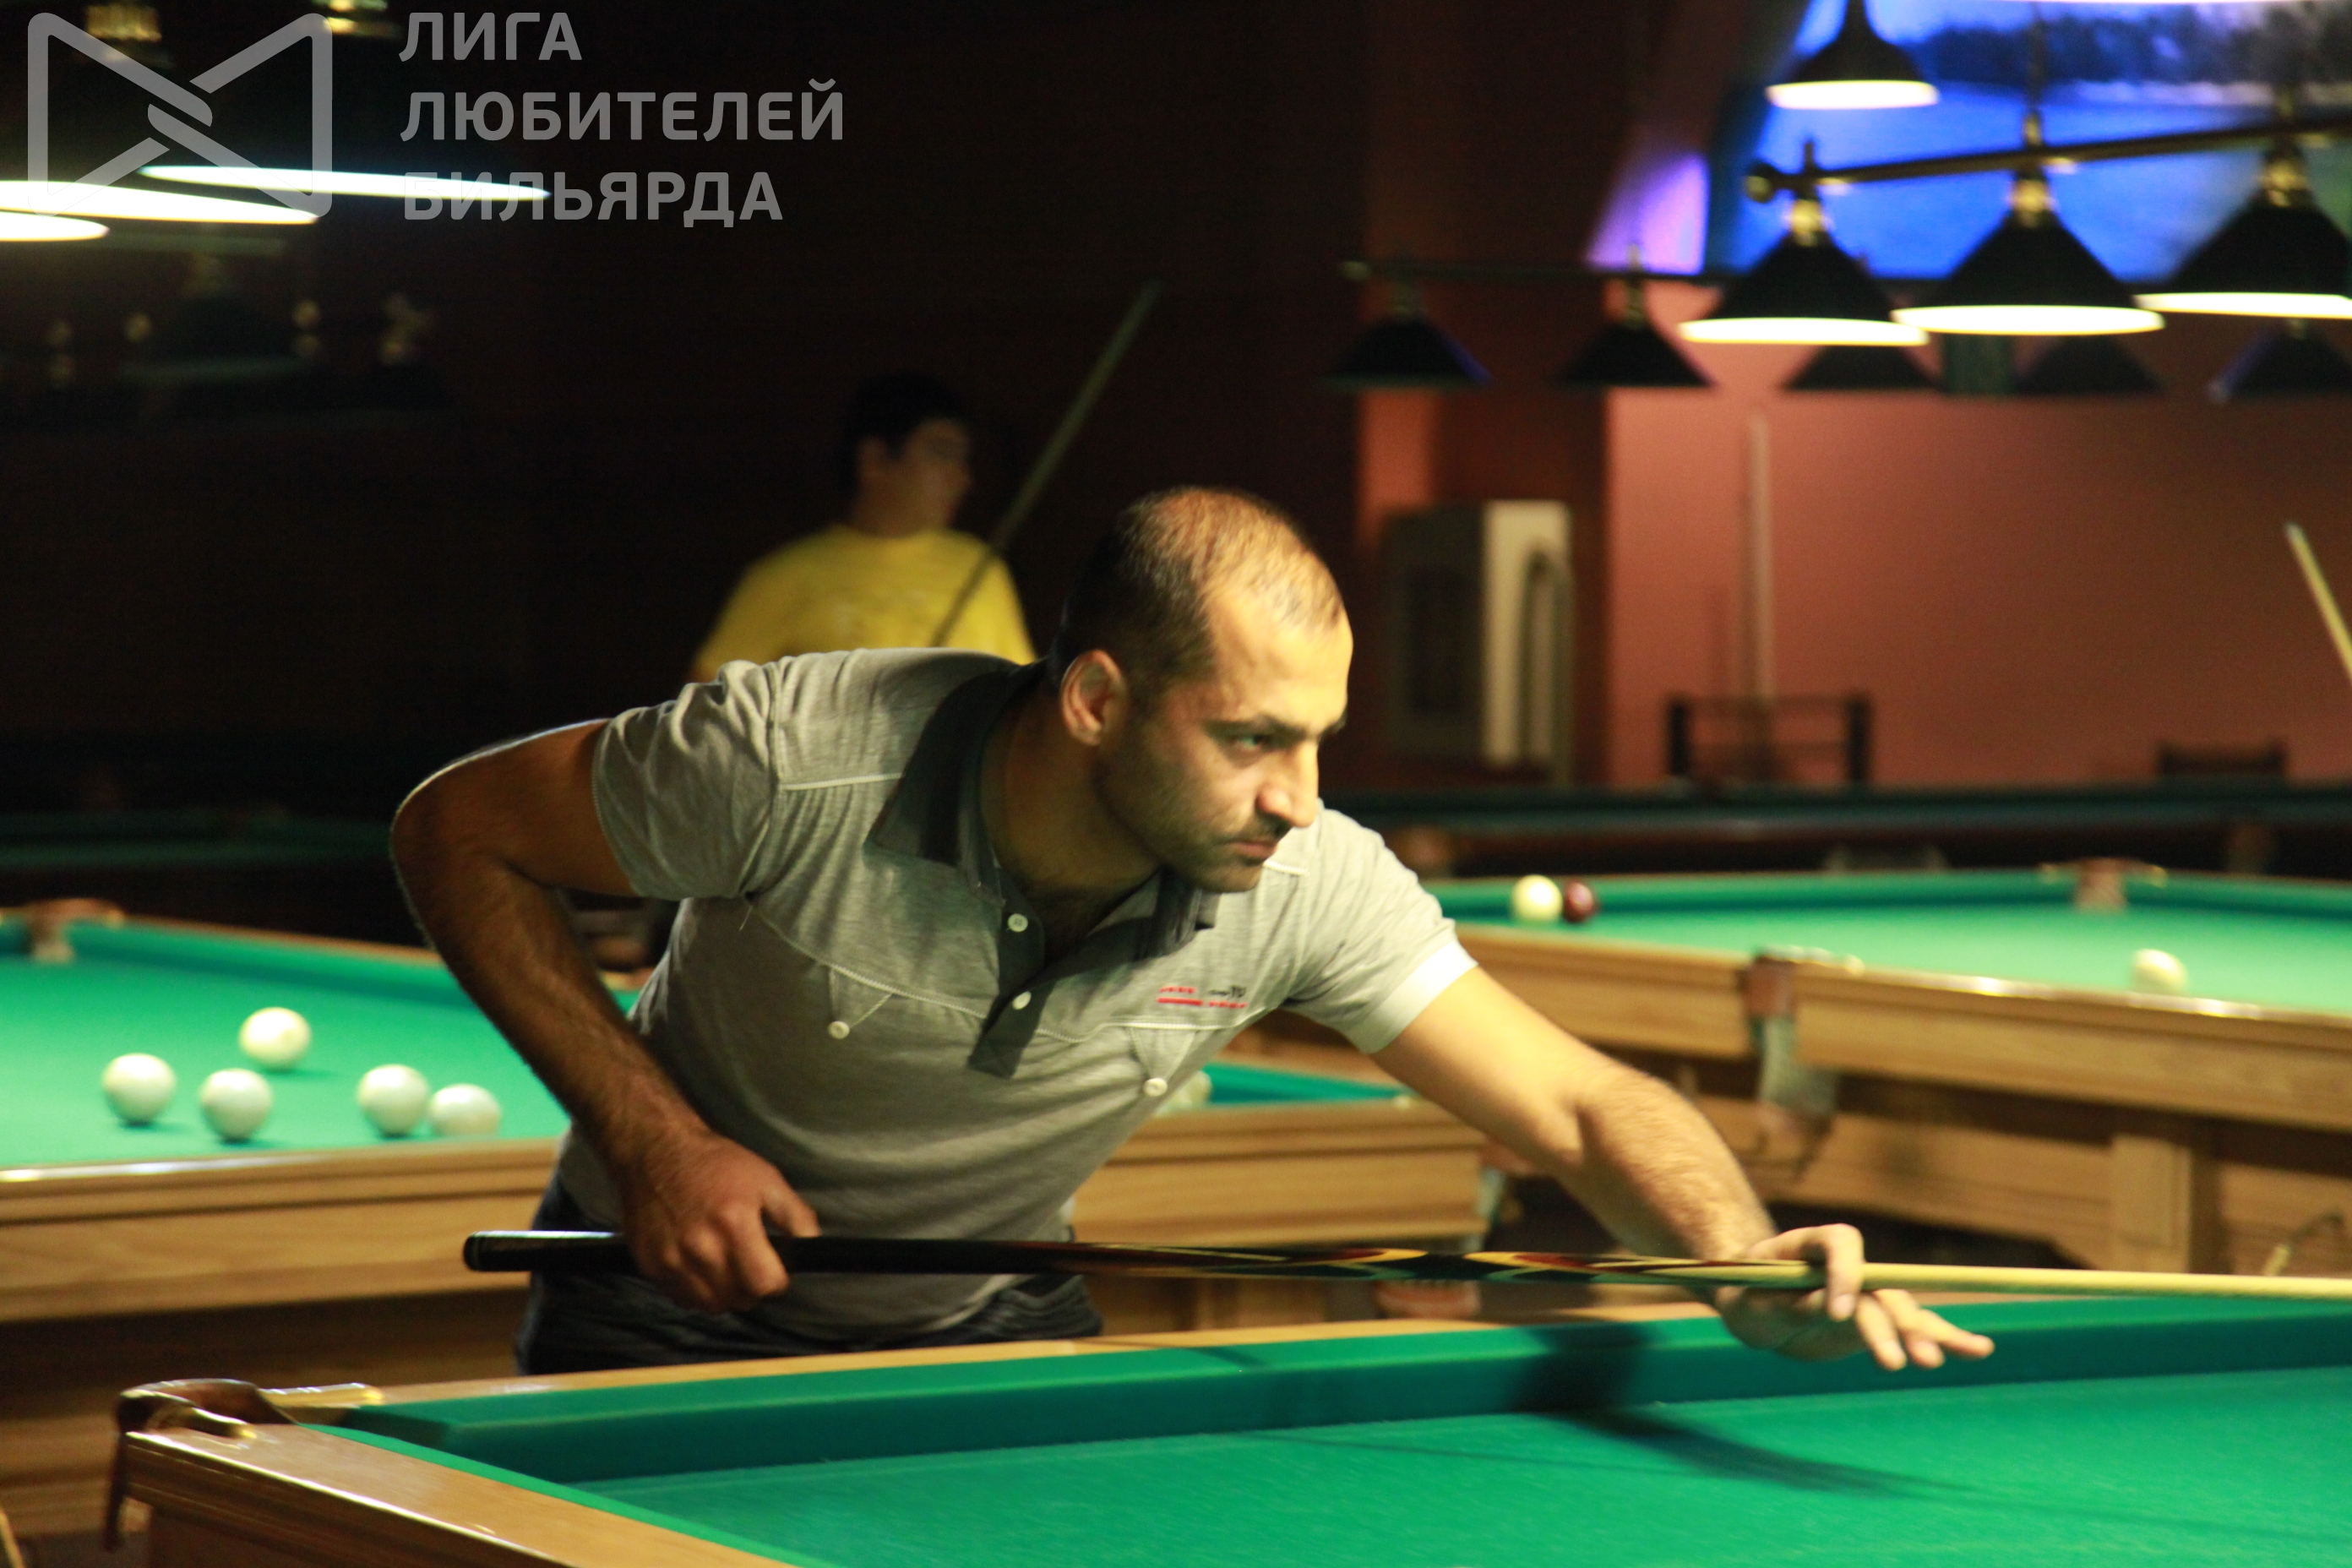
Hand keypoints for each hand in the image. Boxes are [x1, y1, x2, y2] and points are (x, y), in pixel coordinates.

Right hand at [611, 1123, 818, 1312]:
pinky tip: (701, 1266)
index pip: (765, 1284)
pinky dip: (697, 1291)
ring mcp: (672, 1260)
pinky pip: (683, 1299)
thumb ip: (796, 1216)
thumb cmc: (717, 1164)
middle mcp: (701, 1247)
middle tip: (750, 1266)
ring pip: (711, 1305)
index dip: (777, 1280)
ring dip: (725, 1294)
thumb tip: (812, 1248)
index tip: (775, 1268)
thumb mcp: (767, 1179)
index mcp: (734, 1224)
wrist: (658, 1152)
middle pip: (740, 1300)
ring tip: (726, 1268)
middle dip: (752, 1288)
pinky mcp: (651, 1265)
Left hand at [1713, 1223, 1996, 1370]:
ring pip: (1901, 1310)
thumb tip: (1822, 1309)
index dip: (1844, 1273)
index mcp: (1812, 1244)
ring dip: (1921, 1335)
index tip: (1835, 1312)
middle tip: (1896, 1361)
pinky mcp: (1877, 1321)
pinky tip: (1979, 1349)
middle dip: (1890, 1323)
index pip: (1840, 1244)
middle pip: (1877, 1288)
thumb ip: (1783, 1301)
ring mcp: (1866, 1294)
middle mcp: (1848, 1266)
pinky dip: (1945, 1337)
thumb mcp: (1750, 1297)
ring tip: (1934, 1361)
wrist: (1757, 1303)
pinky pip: (1915, 1327)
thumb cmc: (1746, 1291)